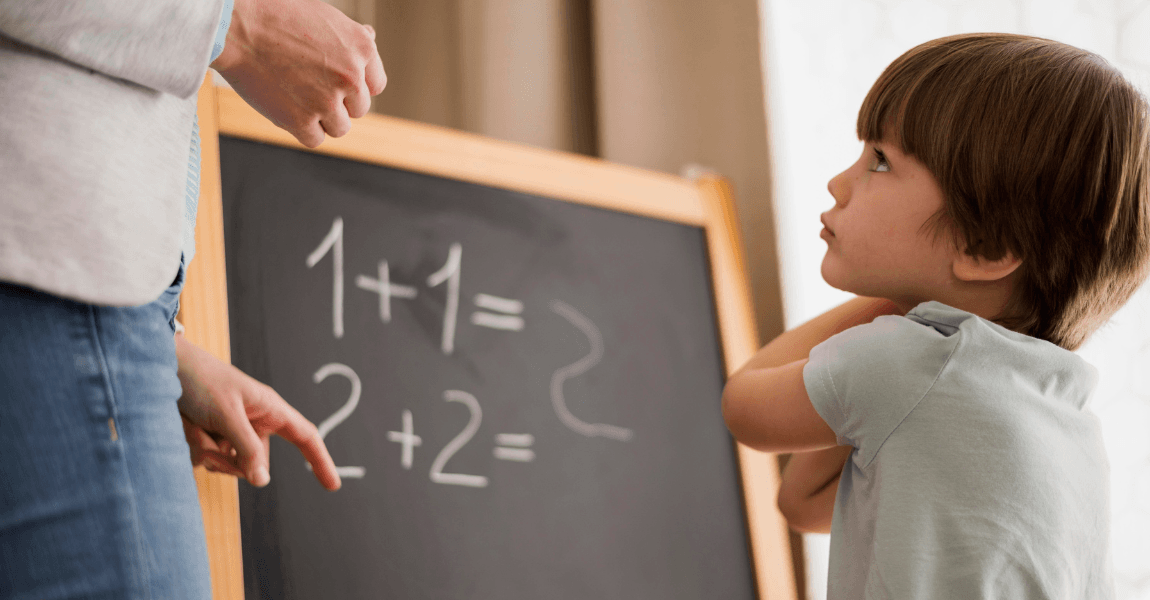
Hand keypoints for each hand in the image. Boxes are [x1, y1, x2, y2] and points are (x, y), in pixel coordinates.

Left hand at [174, 332, 340, 489]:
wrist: (162, 366)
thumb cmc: (201, 380)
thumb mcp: (227, 414)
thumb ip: (246, 449)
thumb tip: (262, 482)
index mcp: (269, 409)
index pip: (305, 437)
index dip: (320, 461)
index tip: (333, 486)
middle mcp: (254, 422)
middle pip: (255, 463)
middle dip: (229, 460)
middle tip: (208, 443)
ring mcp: (231, 431)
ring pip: (228, 465)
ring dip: (206, 451)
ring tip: (192, 426)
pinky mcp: (211, 436)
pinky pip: (208, 459)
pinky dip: (194, 448)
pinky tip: (184, 427)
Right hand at [210, 0, 386, 147]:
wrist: (237, 25)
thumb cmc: (276, 14)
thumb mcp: (324, 16)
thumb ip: (349, 36)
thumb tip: (370, 37)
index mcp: (362, 48)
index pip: (375, 85)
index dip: (356, 86)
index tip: (337, 83)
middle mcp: (350, 76)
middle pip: (358, 109)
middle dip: (338, 102)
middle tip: (309, 86)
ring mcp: (327, 101)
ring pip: (340, 128)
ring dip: (322, 119)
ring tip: (296, 96)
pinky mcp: (301, 121)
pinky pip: (315, 139)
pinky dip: (302, 130)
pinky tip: (287, 108)